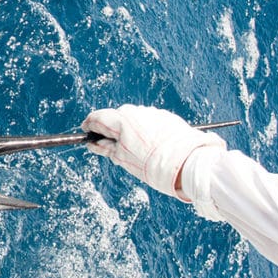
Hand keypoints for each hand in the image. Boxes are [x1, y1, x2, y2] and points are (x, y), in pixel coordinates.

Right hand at [81, 105, 226, 197]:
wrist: (189, 163)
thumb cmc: (153, 165)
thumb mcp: (123, 159)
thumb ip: (105, 148)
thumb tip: (93, 143)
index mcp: (122, 120)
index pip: (97, 117)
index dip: (89, 126)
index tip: (87, 133)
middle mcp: (136, 112)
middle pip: (116, 117)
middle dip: (111, 130)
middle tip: (113, 149)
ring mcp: (153, 113)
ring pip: (133, 119)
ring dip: (129, 131)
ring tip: (137, 152)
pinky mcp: (167, 117)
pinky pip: (148, 121)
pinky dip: (144, 131)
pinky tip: (151, 147)